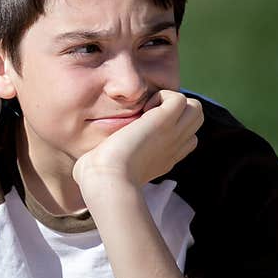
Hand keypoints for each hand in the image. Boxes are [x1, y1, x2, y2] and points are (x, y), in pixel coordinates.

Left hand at [73, 90, 202, 196]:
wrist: (106, 180)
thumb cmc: (97, 181)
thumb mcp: (105, 171)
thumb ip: (102, 164)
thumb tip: (83, 167)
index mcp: (162, 159)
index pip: (183, 139)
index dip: (168, 128)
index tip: (142, 128)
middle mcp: (173, 147)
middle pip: (193, 121)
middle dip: (174, 110)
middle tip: (146, 115)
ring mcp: (172, 135)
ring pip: (194, 108)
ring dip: (172, 102)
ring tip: (147, 111)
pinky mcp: (164, 122)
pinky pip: (179, 98)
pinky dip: (162, 96)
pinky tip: (143, 109)